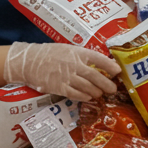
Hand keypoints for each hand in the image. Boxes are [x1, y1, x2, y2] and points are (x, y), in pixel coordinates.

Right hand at [4, 42, 118, 101]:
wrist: (29, 61)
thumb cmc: (50, 54)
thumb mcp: (69, 49)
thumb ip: (83, 56)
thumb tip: (102, 63)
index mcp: (78, 53)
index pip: (99, 59)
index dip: (111, 66)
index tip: (118, 72)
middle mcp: (74, 65)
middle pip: (96, 76)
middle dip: (107, 84)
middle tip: (113, 89)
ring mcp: (66, 77)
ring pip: (87, 87)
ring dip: (97, 92)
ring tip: (101, 93)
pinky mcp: (58, 87)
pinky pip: (75, 94)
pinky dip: (84, 97)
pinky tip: (89, 97)